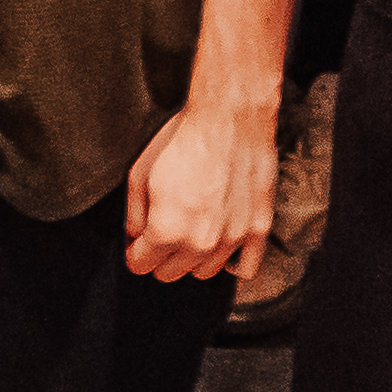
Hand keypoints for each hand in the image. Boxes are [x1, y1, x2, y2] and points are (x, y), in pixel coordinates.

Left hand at [124, 95, 277, 282]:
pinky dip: (231, 264)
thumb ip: (134, 213)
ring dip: (193, 258)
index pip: (141, 266)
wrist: (229, 118)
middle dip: (161, 257)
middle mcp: (199, 243)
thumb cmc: (183, 140)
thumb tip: (136, 235)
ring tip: (192, 232)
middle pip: (170, 273)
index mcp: (167, 230)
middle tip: (162, 234)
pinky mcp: (257, 230)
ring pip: (204, 273)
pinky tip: (220, 247)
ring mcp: (232, 239)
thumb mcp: (140, 172)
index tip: (138, 245)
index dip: (136, 253)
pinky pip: (244, 269)